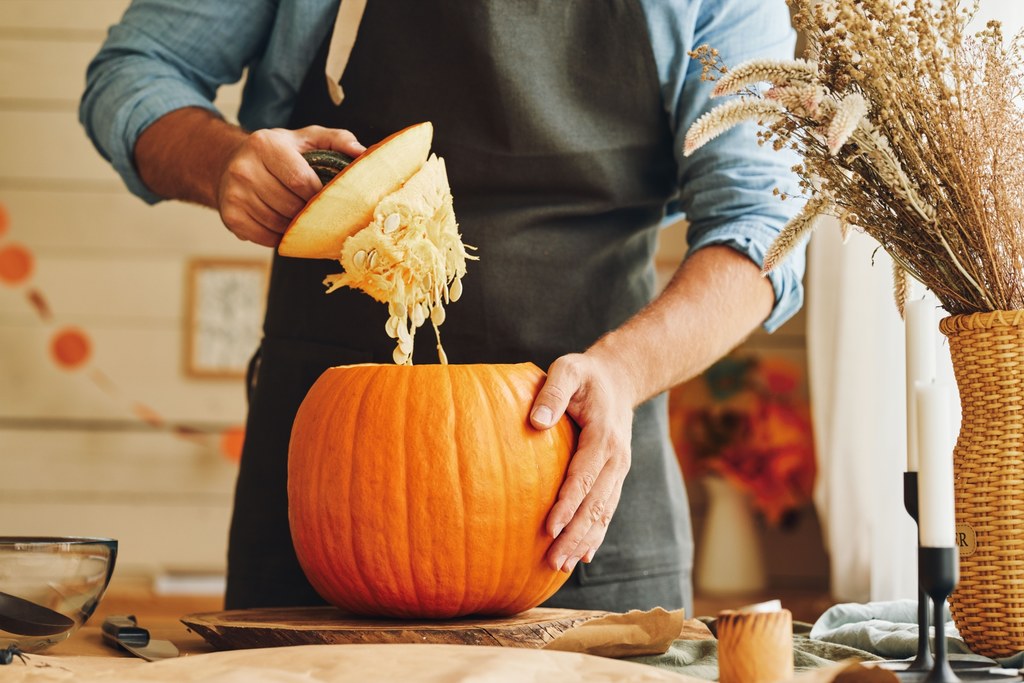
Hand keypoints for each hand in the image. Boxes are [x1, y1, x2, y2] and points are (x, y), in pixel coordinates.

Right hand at [217, 126, 364, 246]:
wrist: (231, 164)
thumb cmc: (278, 153)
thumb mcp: (306, 138)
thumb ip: (337, 140)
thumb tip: (363, 153)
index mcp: (265, 144)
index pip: (301, 181)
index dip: (319, 195)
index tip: (328, 198)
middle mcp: (244, 168)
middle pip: (290, 205)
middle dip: (308, 212)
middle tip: (315, 210)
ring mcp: (234, 194)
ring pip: (278, 224)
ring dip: (295, 226)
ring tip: (299, 215)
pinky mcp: (230, 217)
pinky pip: (265, 238)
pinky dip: (280, 237)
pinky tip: (283, 225)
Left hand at [530, 352, 635, 573]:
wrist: (619, 378)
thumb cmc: (585, 375)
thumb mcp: (568, 370)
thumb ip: (552, 392)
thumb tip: (537, 422)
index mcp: (603, 437)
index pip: (583, 477)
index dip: (568, 505)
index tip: (549, 528)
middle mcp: (616, 458)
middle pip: (596, 504)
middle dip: (575, 534)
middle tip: (552, 561)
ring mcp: (618, 469)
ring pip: (603, 512)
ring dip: (584, 540)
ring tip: (562, 566)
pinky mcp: (614, 475)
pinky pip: (607, 509)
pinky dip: (596, 533)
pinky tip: (583, 555)